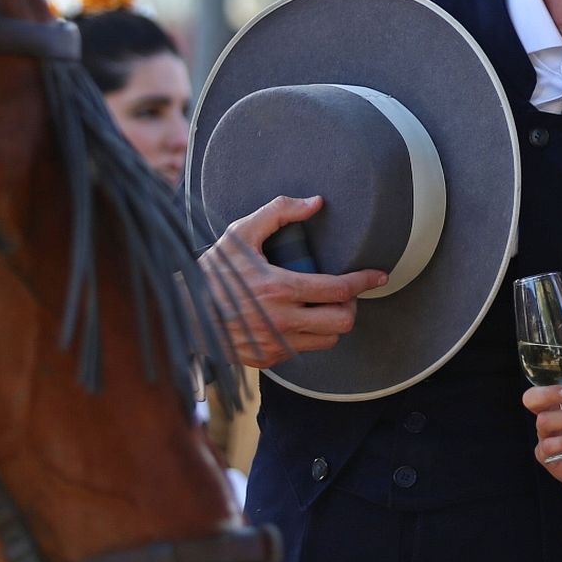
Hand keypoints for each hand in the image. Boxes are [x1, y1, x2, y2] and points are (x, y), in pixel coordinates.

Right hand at [199, 195, 387, 366]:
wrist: (182, 312)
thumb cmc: (212, 270)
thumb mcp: (241, 233)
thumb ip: (279, 211)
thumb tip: (316, 202)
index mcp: (279, 288)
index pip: (339, 290)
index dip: (365, 281)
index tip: (379, 276)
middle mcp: (281, 321)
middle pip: (343, 322)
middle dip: (351, 306)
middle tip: (344, 293)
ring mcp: (276, 344)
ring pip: (329, 341)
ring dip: (333, 323)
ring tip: (323, 306)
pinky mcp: (268, 359)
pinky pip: (305, 351)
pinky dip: (309, 336)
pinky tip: (298, 319)